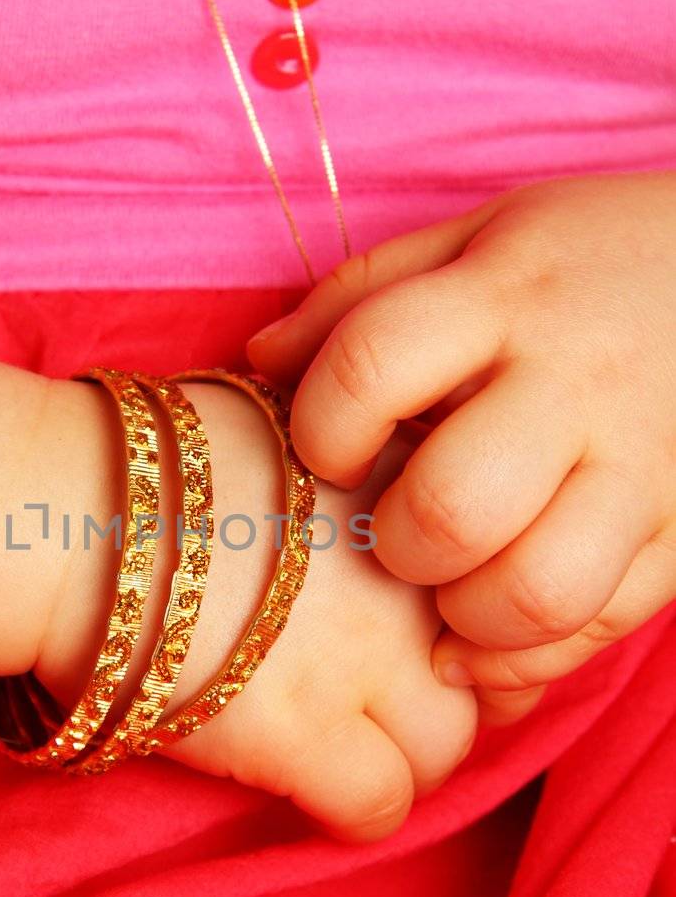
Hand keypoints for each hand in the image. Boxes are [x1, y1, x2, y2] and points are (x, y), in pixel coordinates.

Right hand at [37, 379, 476, 841]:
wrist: (59, 514)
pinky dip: (350, 808)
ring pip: (449, 748)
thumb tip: (349, 476)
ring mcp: (363, 656)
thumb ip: (340, 450)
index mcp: (404, 487)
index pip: (494, 572)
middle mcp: (407, 570)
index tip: (411, 628)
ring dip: (401, 753)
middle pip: (488, 665)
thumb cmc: (134, 456)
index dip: (453, 611)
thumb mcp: (268, 411)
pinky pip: (382, 808)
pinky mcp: (304, 734)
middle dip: (440, 687)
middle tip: (378, 692)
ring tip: (342, 742)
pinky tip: (307, 784)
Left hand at [247, 172, 675, 718]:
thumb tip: (260, 363)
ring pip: (538, 592)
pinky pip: (602, 628)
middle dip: (396, 544)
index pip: (372, 367)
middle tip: (396, 533)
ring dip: (468, 618)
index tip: (331, 450)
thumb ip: (366, 293)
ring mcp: (646, 467)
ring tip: (451, 591)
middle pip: (454, 506)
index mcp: (505, 297)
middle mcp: (577, 384)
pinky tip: (486, 641)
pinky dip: (526, 660)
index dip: (323, 428)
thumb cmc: (593, 261)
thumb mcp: (484, 236)